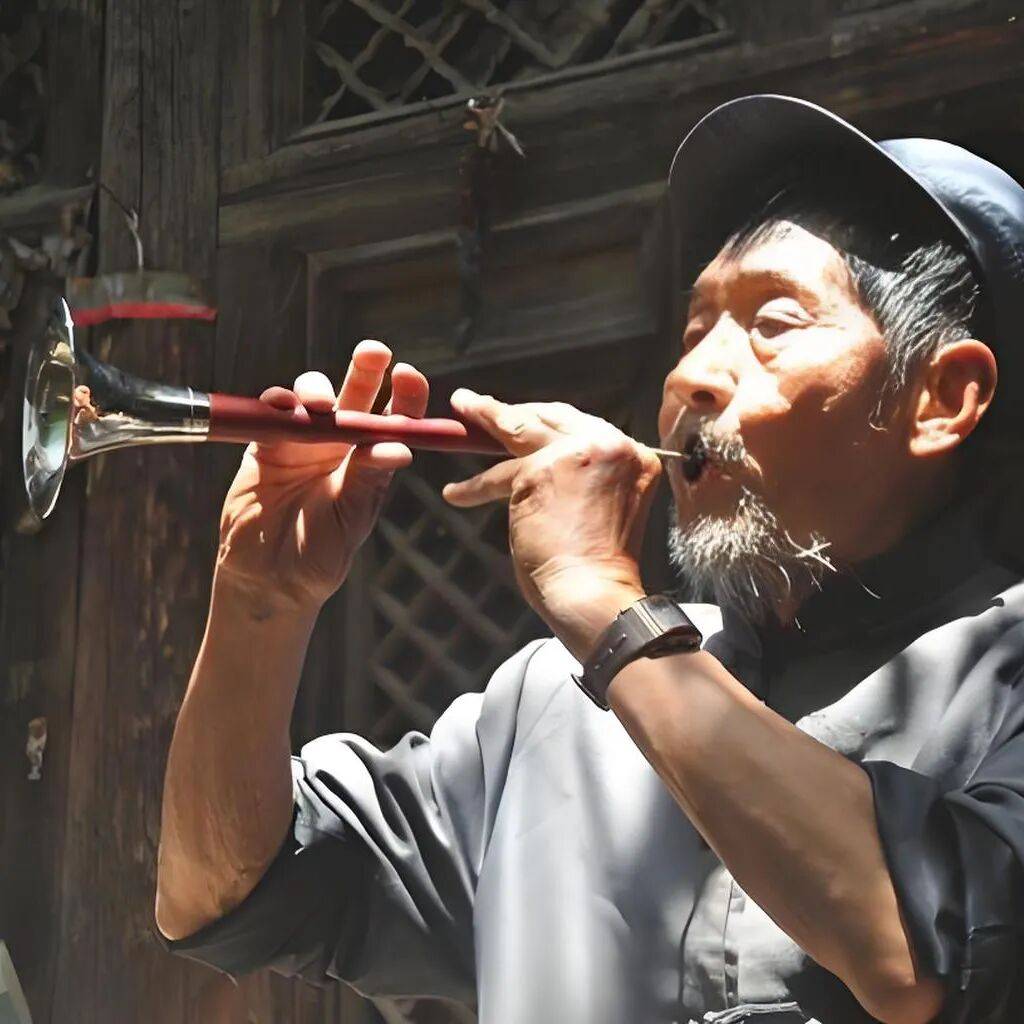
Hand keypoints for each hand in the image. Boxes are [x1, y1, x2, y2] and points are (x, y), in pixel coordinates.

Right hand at [216, 341, 427, 613]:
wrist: (270, 579)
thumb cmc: (320, 555)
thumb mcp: (351, 518)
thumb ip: (368, 480)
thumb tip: (399, 447)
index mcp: (370, 462)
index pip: (394, 419)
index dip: (404, 394)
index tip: (408, 375)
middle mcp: (340, 446)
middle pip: (356, 395)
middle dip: (365, 369)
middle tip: (374, 352)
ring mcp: (303, 443)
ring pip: (314, 398)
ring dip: (318, 389)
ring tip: (321, 403)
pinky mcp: (266, 446)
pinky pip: (273, 415)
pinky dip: (277, 403)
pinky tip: (283, 405)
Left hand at [442, 390, 658, 656]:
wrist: (594, 594)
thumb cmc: (598, 566)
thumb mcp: (605, 506)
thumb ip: (584, 476)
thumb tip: (541, 462)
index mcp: (636, 457)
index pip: (584, 426)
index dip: (548, 419)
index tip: (525, 415)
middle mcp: (610, 446)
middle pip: (551, 417)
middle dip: (513, 410)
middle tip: (479, 402)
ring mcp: (574, 455)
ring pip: (520, 431)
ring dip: (486, 418)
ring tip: (463, 409)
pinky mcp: (538, 472)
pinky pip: (498, 475)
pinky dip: (474, 487)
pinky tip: (457, 492)